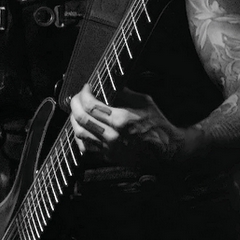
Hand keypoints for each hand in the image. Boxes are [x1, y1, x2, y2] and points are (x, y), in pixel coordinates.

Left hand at [68, 83, 191, 169]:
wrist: (166, 150)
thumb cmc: (157, 125)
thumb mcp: (144, 101)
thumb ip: (124, 92)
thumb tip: (110, 83)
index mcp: (121, 119)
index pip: (91, 105)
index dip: (83, 94)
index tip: (86, 88)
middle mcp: (113, 135)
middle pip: (81, 119)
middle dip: (74, 104)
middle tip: (77, 97)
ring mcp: (109, 148)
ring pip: (80, 134)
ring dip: (74, 120)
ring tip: (76, 111)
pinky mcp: (108, 156)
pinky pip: (86, 147)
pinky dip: (79, 136)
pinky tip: (82, 128)